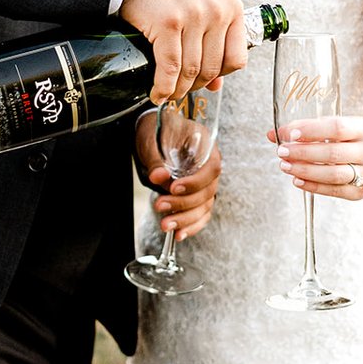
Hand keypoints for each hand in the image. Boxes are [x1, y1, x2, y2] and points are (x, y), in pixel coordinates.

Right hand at [120, 0, 247, 101]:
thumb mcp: (199, 12)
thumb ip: (212, 45)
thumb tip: (217, 86)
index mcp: (231, 7)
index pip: (236, 59)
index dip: (218, 76)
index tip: (202, 81)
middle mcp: (217, 10)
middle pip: (212, 69)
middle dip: (193, 87)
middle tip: (180, 91)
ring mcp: (194, 15)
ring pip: (191, 72)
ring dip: (177, 91)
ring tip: (167, 93)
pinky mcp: (169, 23)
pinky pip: (170, 68)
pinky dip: (163, 86)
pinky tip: (157, 92)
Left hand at [136, 109, 221, 240]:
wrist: (154, 130)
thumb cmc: (155, 129)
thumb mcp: (151, 138)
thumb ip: (156, 159)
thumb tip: (158, 178)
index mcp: (205, 144)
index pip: (211, 167)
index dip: (195, 182)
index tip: (173, 189)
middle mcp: (209, 163)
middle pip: (207, 190)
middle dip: (184, 204)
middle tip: (160, 206)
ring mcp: (205, 180)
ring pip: (204, 205)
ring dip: (186, 219)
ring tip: (166, 225)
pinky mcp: (197, 194)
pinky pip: (201, 213)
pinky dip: (192, 226)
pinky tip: (179, 234)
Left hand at [267, 114, 362, 198]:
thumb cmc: (360, 134)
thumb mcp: (345, 123)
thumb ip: (312, 128)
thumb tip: (275, 133)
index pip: (336, 128)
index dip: (312, 130)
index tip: (290, 132)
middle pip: (332, 153)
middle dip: (302, 153)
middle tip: (281, 150)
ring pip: (333, 175)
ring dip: (305, 171)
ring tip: (285, 165)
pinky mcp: (362, 192)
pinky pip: (334, 191)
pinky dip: (313, 186)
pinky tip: (297, 180)